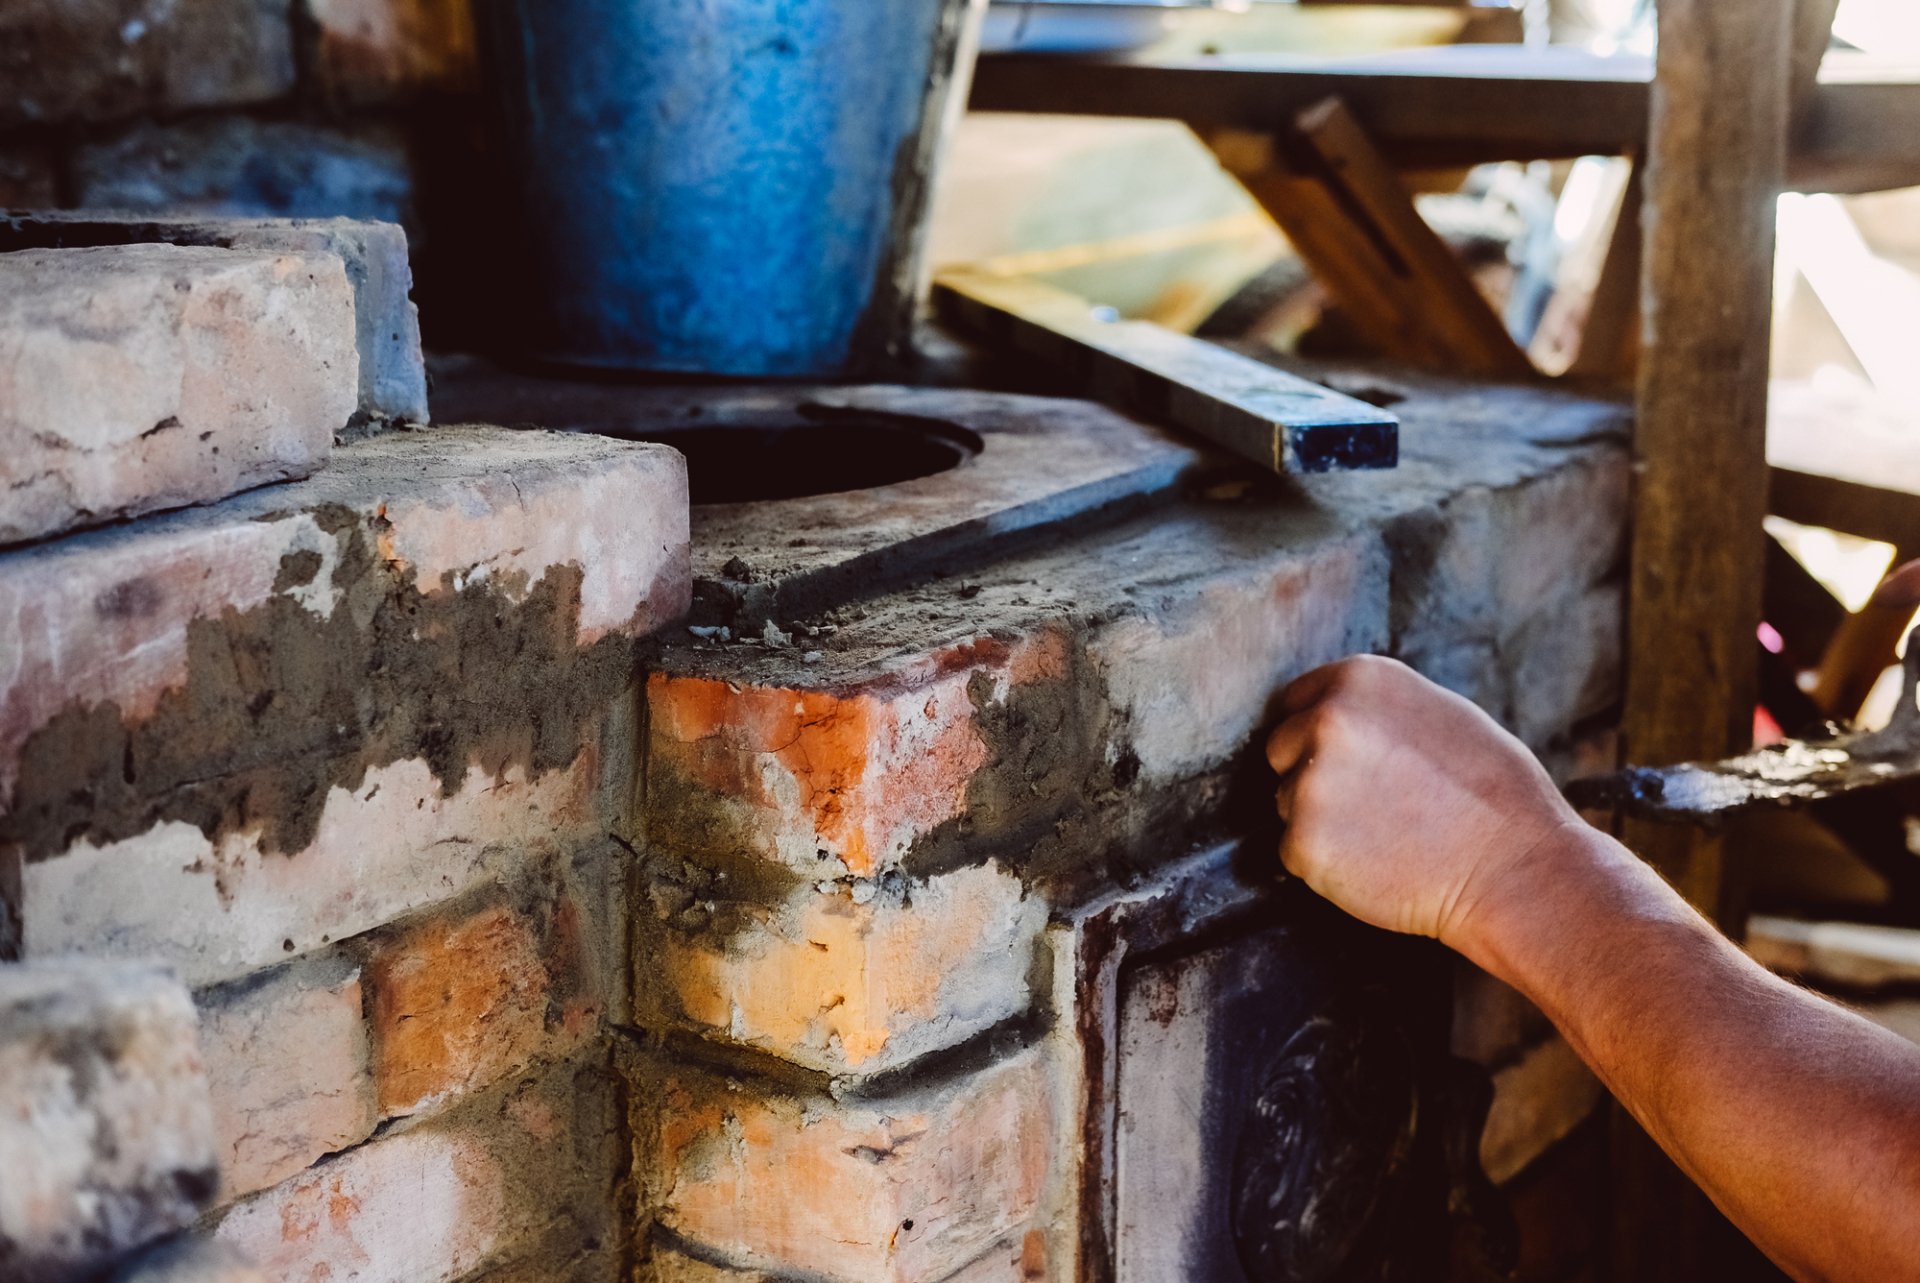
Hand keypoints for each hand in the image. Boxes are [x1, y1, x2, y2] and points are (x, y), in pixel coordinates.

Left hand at [1265, 655, 1584, 952]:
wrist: (1517, 870)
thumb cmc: (1493, 795)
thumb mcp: (1439, 714)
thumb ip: (1375, 708)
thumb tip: (1329, 712)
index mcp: (1359, 678)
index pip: (1295, 701)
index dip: (1314, 734)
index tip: (1340, 760)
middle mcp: (1325, 719)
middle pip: (1281, 749)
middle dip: (1311, 775)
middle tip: (1374, 805)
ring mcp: (1310, 782)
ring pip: (1286, 802)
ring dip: (1320, 822)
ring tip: (1387, 834)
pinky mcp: (1303, 842)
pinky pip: (1293, 852)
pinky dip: (1324, 864)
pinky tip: (1376, 863)